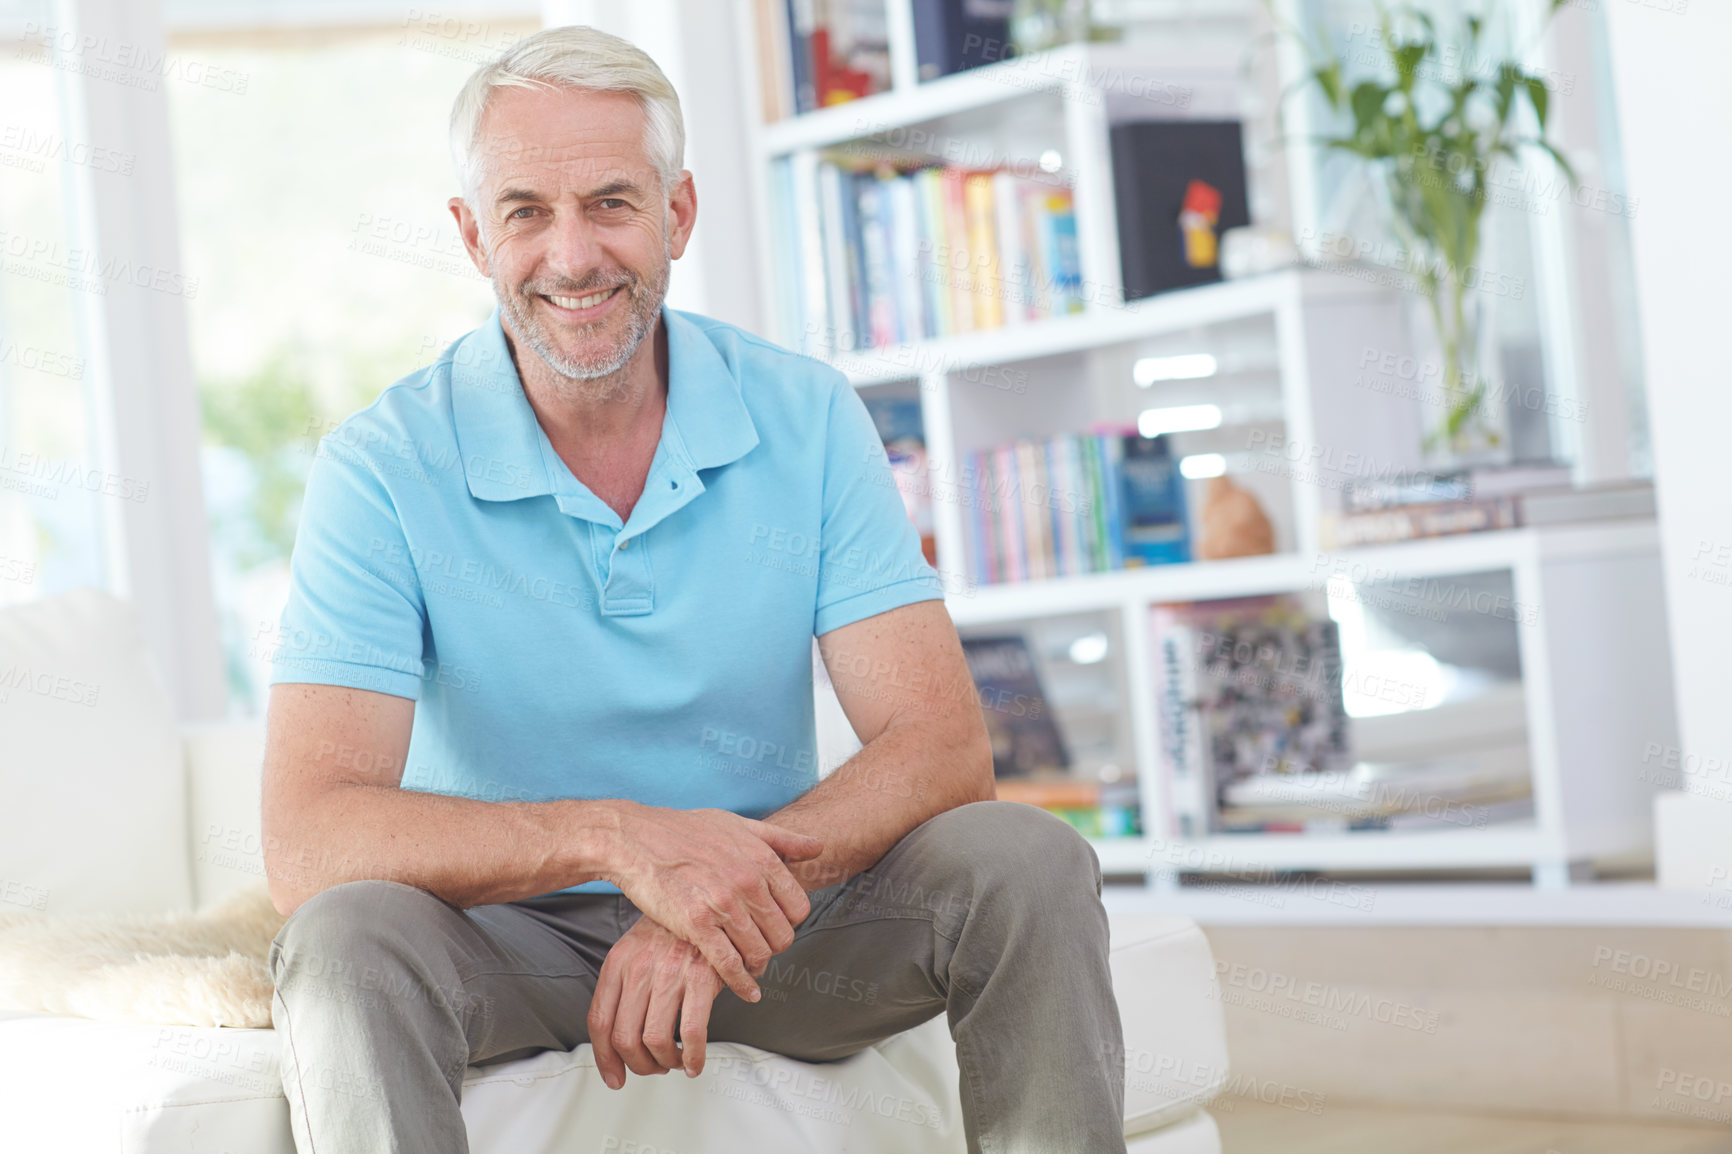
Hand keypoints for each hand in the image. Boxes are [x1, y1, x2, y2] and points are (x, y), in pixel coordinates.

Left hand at [588, 915, 725, 1087]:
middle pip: (625, 1039)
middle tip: (652, 1067)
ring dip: (665, 1063)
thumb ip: (622, 987)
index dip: (605, 1058)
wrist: (705, 899)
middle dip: (638, 1065)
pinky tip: (695, 1061)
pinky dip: (693, 1057)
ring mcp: (669, 973)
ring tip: (675, 1061)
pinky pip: (693, 1033)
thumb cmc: (672, 929)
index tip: (615, 1076)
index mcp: (617, 963)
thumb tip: (617, 1036)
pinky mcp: (700, 977)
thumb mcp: (635, 950)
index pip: (599, 1022)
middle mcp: (639, 969)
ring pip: (655, 1040)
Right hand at [609, 806, 821, 1001]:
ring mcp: (723, 905)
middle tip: (761, 949)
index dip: (789, 922)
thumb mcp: (739, 824)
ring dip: (757, 966)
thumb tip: (818, 846)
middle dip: (774, 947)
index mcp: (762, 859)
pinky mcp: (696, 924)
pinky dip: (740, 983)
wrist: (637, 838)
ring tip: (749, 967)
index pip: (798, 908)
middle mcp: (748, 882)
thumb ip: (782, 838)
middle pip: (782, 935)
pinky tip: (745, 991)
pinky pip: (729, 964)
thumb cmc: (686, 830)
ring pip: (759, 952)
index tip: (775, 927)